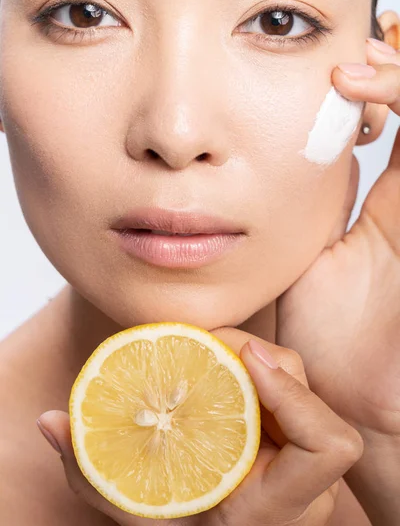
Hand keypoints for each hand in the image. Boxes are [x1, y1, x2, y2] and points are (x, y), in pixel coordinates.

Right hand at [36, 328, 362, 525]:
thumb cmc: (173, 522)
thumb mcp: (132, 507)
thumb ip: (88, 471)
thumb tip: (51, 422)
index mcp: (273, 509)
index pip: (328, 447)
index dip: (294, 396)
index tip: (243, 359)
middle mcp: (306, 488)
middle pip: (310, 397)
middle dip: (260, 359)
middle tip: (208, 343)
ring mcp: (305, 461)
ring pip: (301, 385)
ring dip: (256, 359)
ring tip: (209, 351)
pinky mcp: (298, 435)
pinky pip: (291, 388)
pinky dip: (258, 370)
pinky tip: (221, 364)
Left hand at [276, 39, 399, 437]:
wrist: (351, 397)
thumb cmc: (325, 336)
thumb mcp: (308, 255)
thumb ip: (306, 210)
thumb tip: (273, 165)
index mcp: (395, 203)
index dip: (391, 77)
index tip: (349, 62)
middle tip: (368, 49)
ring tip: (369, 64)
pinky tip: (377, 95)